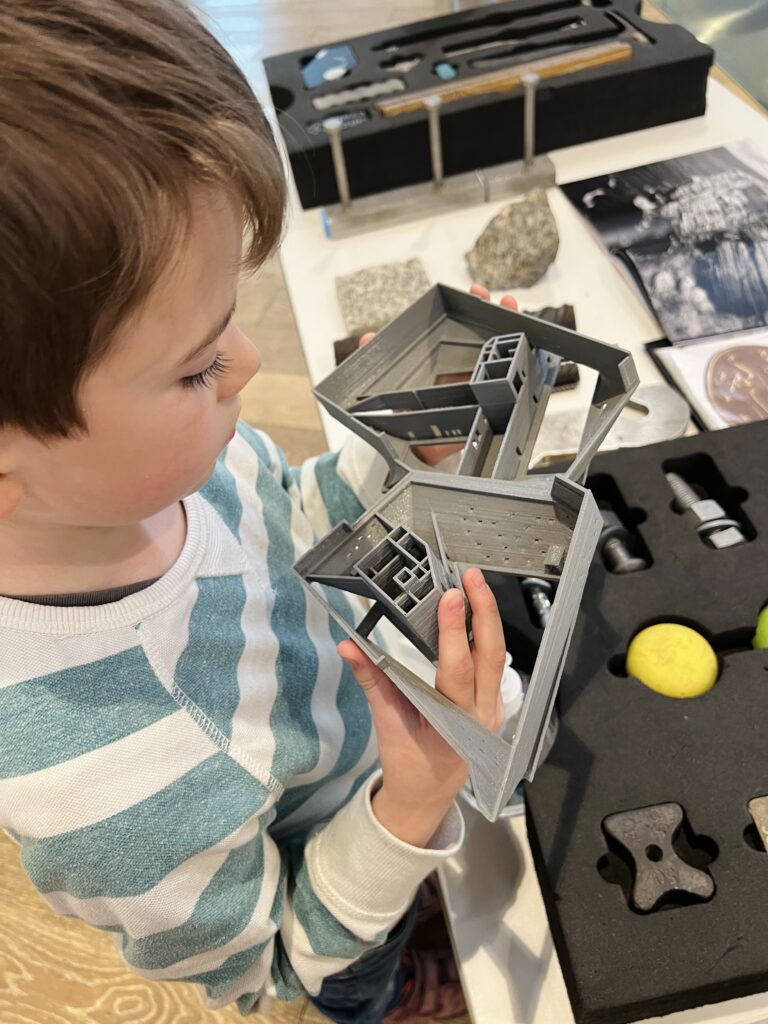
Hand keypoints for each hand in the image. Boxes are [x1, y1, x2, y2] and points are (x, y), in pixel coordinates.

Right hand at [338, 566, 504, 846]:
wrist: (427, 798)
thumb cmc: (408, 766)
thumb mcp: (387, 725)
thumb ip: (374, 682)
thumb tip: (349, 646)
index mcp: (456, 724)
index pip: (458, 670)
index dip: (455, 631)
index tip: (450, 597)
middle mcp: (482, 715)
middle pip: (491, 655)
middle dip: (484, 611)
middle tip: (471, 578)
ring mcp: (493, 710)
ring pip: (497, 657)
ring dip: (488, 619)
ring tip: (475, 587)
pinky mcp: (493, 704)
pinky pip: (495, 665)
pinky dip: (486, 636)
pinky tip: (477, 614)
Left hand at [358, 284, 517, 466]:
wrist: (420, 453)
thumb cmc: (409, 418)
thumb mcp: (393, 388)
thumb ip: (379, 363)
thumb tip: (367, 340)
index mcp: (446, 360)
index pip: (461, 327)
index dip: (470, 307)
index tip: (474, 291)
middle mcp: (468, 368)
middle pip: (488, 334)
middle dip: (496, 312)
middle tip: (498, 298)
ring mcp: (483, 383)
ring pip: (504, 352)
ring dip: (513, 330)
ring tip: (513, 311)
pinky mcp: (493, 402)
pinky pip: (512, 383)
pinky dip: (522, 365)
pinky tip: (527, 351)